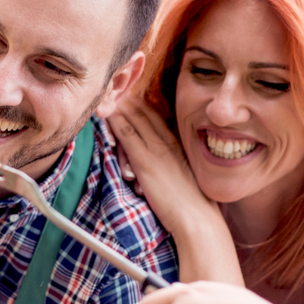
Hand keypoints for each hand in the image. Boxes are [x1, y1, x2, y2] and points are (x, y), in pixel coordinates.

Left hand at [105, 96, 218, 235]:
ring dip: (120, 105)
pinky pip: (127, 135)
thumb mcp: (186, 177)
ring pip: (134, 120)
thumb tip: (163, 167)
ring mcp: (156, 150)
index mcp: (178, 145)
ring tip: (108, 92)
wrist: (197, 218)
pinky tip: (106, 112)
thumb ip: (174, 166)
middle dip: (129, 99)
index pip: (157, 117)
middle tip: (115, 85)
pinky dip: (116, 122)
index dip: (142, 104)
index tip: (130, 93)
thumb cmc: (193, 205)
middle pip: (144, 113)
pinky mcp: (145, 162)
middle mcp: (168, 142)